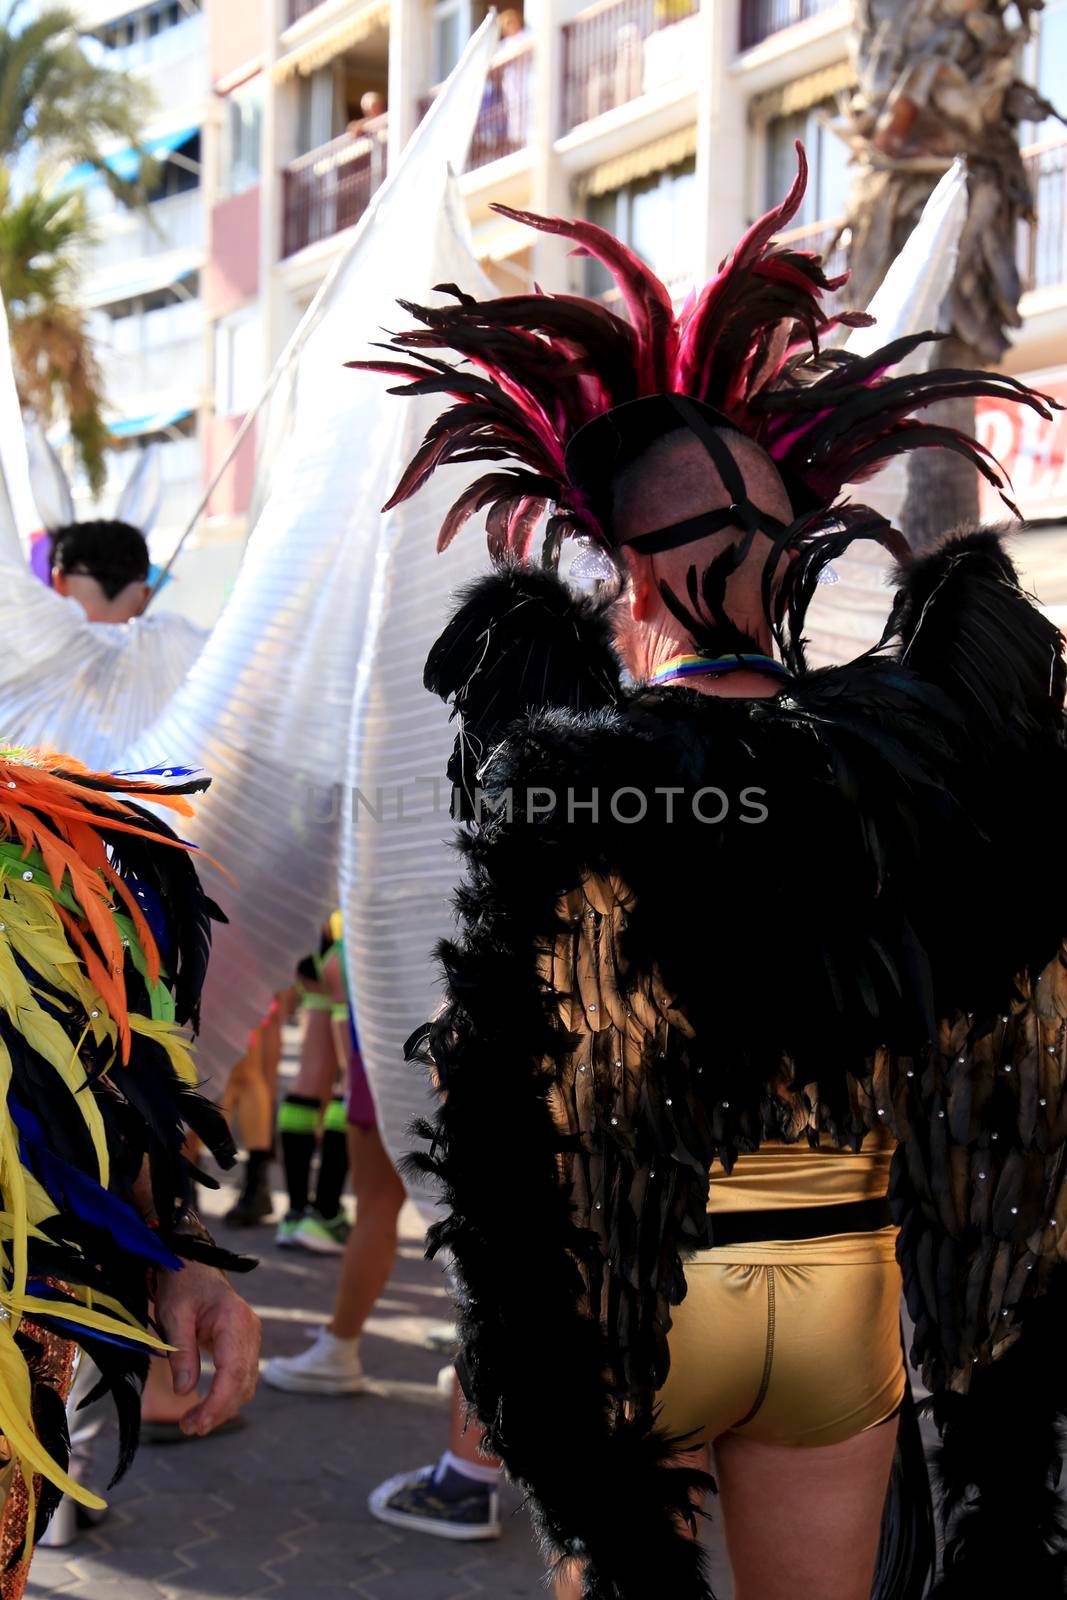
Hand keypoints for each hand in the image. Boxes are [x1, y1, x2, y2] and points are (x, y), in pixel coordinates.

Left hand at [153, 1260, 260, 1435]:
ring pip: (246, 1383)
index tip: (196, 1423)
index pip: (233, 1372)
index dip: (217, 1403)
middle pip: (243, 1382)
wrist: (192, 1267)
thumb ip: (181, 1351)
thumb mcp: (173, 1315)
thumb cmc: (181, 1286)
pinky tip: (205, 1407)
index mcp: (235, 1320)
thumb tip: (184, 1392)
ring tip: (192, 1422)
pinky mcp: (244, 1344)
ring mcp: (250, 1337)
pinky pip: (241, 1377)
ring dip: (223, 1408)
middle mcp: (250, 1330)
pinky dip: (226, 1396)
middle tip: (188, 1427)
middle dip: (218, 1411)